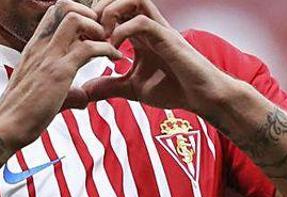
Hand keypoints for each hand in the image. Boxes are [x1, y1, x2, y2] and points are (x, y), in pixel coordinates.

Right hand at [0, 0, 123, 145]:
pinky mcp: (58, 72)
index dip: (78, 15)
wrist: (5, 128)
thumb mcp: (45, 94)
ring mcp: (48, 57)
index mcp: (35, 47)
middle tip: (103, 34)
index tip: (92, 34)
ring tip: (107, 44)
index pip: (55, 13)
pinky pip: (88, 48)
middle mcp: (40, 46)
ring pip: (75, 19)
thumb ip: (68, 93)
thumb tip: (83, 99)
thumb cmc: (22, 115)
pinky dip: (107, 49)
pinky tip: (115, 58)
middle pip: (64, 6)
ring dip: (97, 28)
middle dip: (90, 14)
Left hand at [81, 0, 231, 112]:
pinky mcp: (168, 38)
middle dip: (100, 8)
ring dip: (112, 13)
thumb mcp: (133, 89)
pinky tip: (116, 50)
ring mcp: (159, 29)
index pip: (114, 8)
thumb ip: (110, 86)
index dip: (95, 18)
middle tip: (90, 33)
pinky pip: (142, 22)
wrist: (202, 97)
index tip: (84, 40)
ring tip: (103, 36)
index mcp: (139, 33)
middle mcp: (148, 25)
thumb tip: (85, 90)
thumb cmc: (174, 88)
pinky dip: (123, 32)